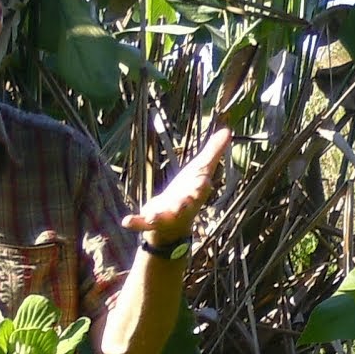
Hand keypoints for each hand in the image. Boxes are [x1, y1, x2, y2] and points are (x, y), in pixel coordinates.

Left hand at [122, 127, 231, 245]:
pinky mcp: (151, 221)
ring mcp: (166, 215)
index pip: (201, 188)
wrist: (175, 223)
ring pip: (164, 216)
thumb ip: (213, 151)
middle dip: (186, 203)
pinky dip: (135, 223)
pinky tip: (126, 221)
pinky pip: (143, 223)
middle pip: (186, 205)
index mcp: (195, 193)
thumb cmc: (189, 192)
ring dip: (159, 216)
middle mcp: (183, 206)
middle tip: (185, 201)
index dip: (202, 186)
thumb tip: (228, 130)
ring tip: (152, 216)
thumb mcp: (201, 170)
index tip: (205, 182)